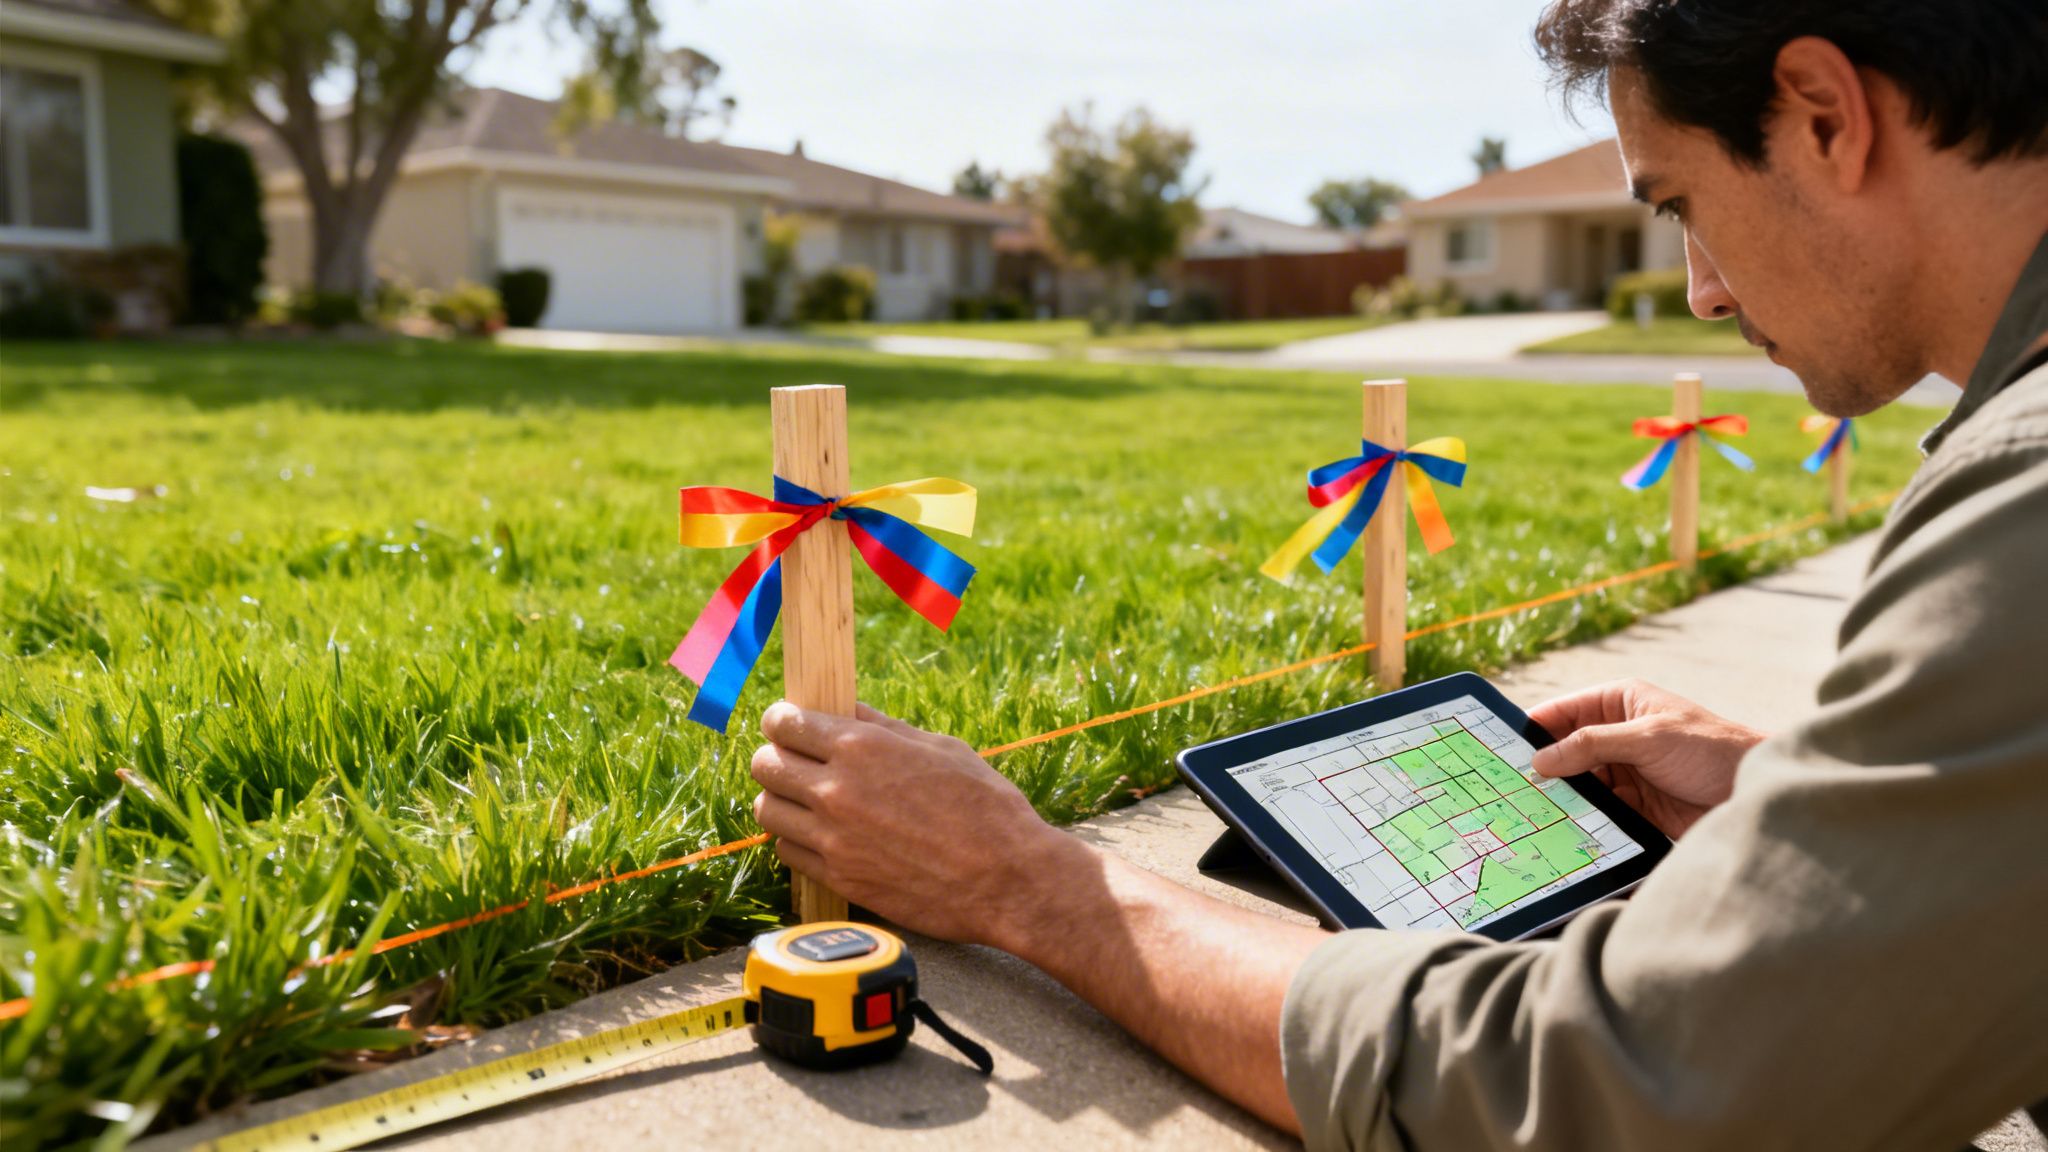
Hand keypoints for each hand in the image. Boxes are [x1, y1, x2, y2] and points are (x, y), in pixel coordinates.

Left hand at [750, 701, 1079, 946]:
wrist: (1006, 879)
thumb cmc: (985, 807)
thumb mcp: (940, 748)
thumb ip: (884, 728)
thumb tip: (845, 711)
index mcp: (862, 747)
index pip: (785, 723)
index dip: (781, 721)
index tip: (787, 724)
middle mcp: (836, 790)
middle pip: (765, 765)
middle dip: (774, 757)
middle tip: (793, 761)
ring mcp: (832, 838)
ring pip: (768, 811)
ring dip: (780, 800)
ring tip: (804, 800)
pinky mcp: (837, 878)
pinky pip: (787, 853)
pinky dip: (795, 840)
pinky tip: (819, 835)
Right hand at [1528, 679, 1764, 837]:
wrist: (1755, 791)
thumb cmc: (1711, 749)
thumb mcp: (1647, 739)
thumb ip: (1591, 745)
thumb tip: (1541, 759)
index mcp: (1619, 703)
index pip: (1563, 711)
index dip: (1531, 728)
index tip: (1499, 749)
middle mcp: (1617, 735)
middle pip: (1565, 751)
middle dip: (1541, 768)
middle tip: (1506, 788)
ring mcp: (1624, 771)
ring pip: (1578, 784)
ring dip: (1559, 797)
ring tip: (1527, 814)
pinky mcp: (1634, 805)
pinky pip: (1596, 811)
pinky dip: (1580, 820)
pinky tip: (1560, 830)